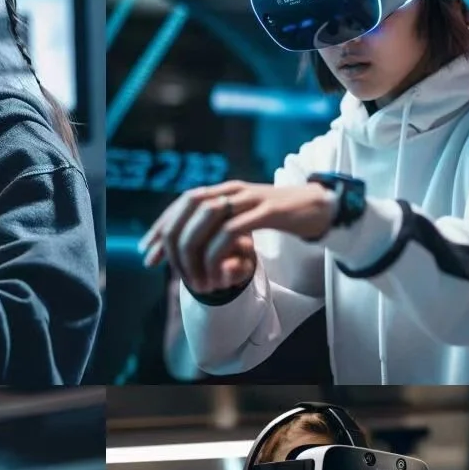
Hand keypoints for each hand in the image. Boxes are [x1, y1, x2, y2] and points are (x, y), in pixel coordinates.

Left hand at [138, 180, 335, 294]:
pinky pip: (232, 230)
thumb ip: (221, 227)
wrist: (322, 205)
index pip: (183, 202)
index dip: (162, 225)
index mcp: (225, 190)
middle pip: (189, 206)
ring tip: (192, 279)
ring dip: (193, 250)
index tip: (146, 250)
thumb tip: (192, 246)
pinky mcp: (268, 211)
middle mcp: (233, 190)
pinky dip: (217, 254)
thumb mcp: (245, 219)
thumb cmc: (282, 216)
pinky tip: (215, 274)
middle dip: (168, 236)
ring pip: (206, 217)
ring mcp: (250, 198)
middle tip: (157, 264)